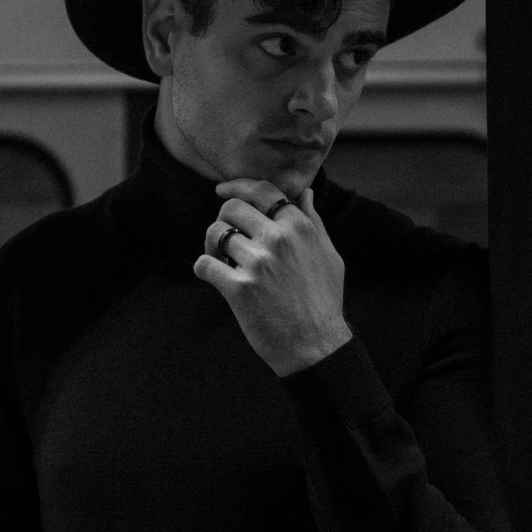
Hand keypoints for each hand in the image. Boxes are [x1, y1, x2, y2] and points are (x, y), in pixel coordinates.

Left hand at [193, 177, 353, 377]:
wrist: (317, 345)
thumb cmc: (324, 301)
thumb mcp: (329, 255)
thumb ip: (314, 221)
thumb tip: (305, 193)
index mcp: (299, 227)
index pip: (262, 190)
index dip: (237, 186)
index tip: (222, 190)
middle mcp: (278, 239)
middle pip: (232, 208)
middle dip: (223, 219)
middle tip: (225, 237)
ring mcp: (258, 263)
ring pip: (216, 233)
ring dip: (212, 245)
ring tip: (221, 260)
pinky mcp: (239, 288)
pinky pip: (205, 264)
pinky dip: (203, 268)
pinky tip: (211, 276)